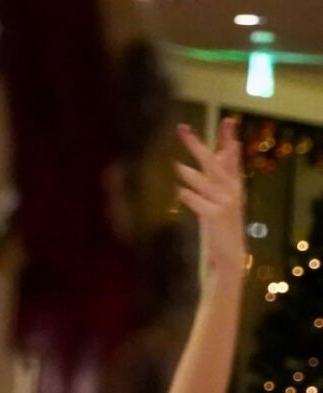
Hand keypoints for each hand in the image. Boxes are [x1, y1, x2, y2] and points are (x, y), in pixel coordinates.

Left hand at [175, 118, 246, 290]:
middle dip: (197, 145)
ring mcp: (225, 202)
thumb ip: (219, 177)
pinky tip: (177, 190)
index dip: (229, 138)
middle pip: (214, 162)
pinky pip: (197, 201)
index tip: (227, 119)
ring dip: (187, 172)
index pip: (232, 157)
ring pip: (204, 180)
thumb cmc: (221, 227)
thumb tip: (218, 152)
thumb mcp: (221, 199)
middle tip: (182, 129)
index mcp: (234, 185)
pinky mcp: (215, 216)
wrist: (230, 257)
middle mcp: (232, 190)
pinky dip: (187, 195)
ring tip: (173, 164)